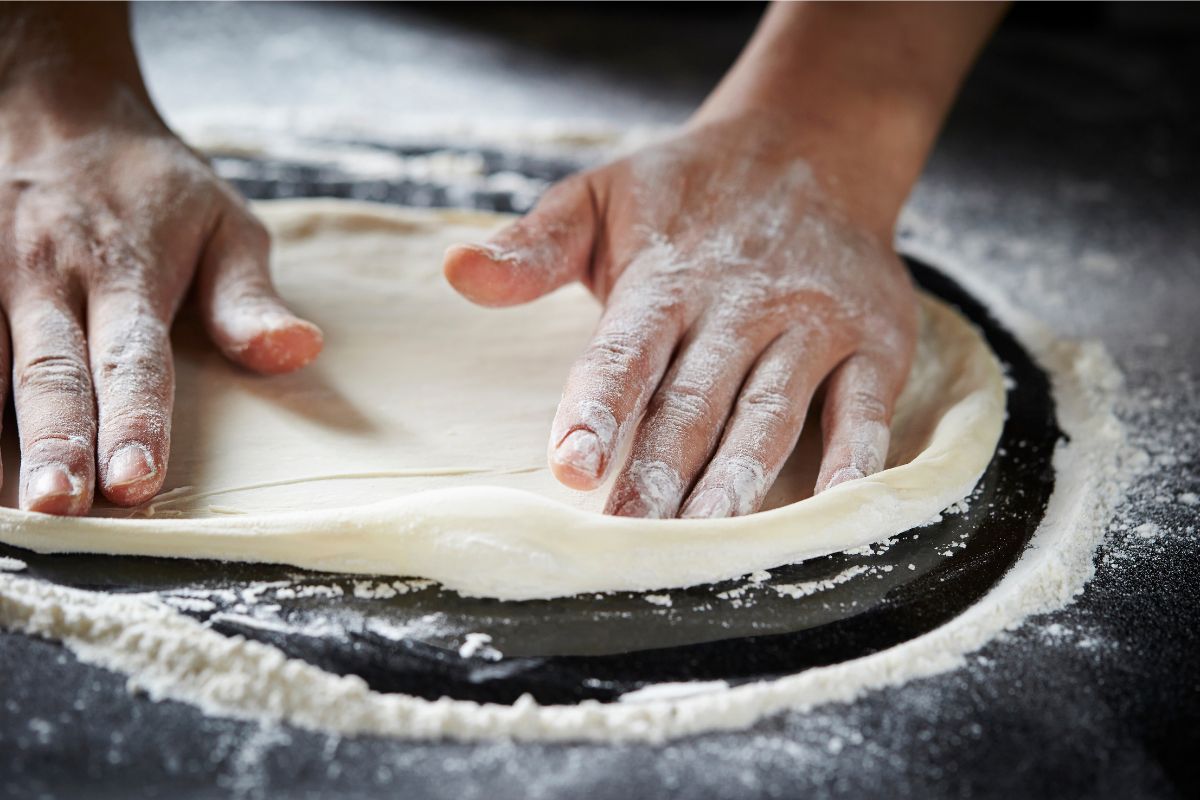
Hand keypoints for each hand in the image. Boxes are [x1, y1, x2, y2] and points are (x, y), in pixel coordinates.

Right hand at [0, 71, 321, 514]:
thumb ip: (249, 297)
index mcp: (125, 271)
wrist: (56, 106)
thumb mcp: (222, 223)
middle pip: (50, 371)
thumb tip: (298, 351)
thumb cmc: (152, 186)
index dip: (133, 419)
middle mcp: (49, 278)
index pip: (133, 358)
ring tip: (5, 502)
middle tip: (58, 505)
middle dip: (54, 441)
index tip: (135, 479)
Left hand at [444, 115, 917, 517]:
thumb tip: (455, 271)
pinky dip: (853, 461)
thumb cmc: (690, 193)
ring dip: (740, 481)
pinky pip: (866, 411)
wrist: (813, 145)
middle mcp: (741, 305)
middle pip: (696, 401)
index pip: (626, 352)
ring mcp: (814, 324)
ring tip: (708, 540)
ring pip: (772, 414)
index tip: (572, 467)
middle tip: (630, 539)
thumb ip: (534, 247)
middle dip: (660, 473)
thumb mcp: (601, 199)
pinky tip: (829, 512)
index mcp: (665, 278)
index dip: (600, 408)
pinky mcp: (876, 341)